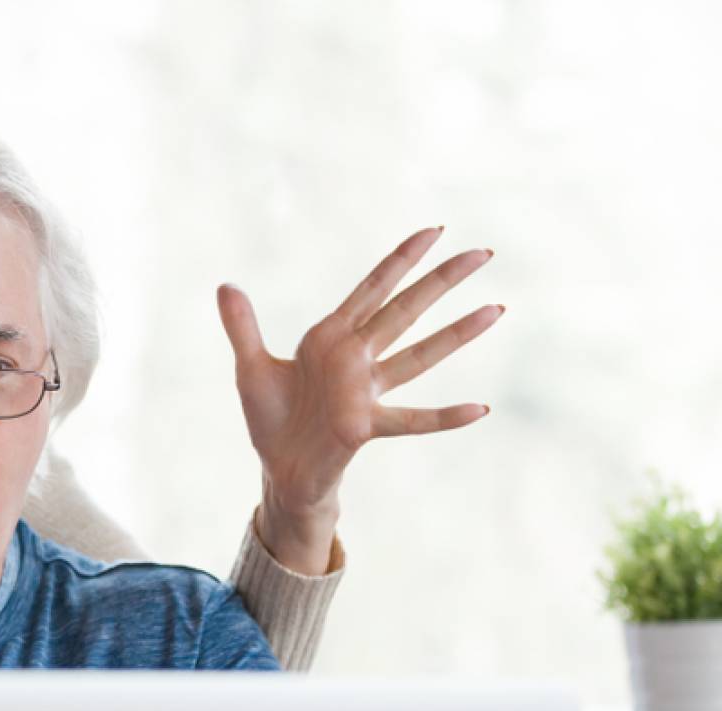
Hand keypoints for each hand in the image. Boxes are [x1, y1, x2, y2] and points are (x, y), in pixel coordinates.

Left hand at [217, 226, 501, 573]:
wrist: (278, 469)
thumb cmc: (271, 419)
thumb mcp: (249, 367)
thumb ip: (242, 326)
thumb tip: (225, 285)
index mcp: (331, 338)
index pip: (373, 289)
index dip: (401, 260)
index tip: (435, 230)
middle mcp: (356, 358)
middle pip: (406, 310)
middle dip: (442, 280)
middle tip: (484, 252)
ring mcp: (365, 391)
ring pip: (419, 355)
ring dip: (457, 334)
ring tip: (495, 308)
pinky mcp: (364, 426)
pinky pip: (412, 420)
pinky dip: (445, 417)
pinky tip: (480, 409)